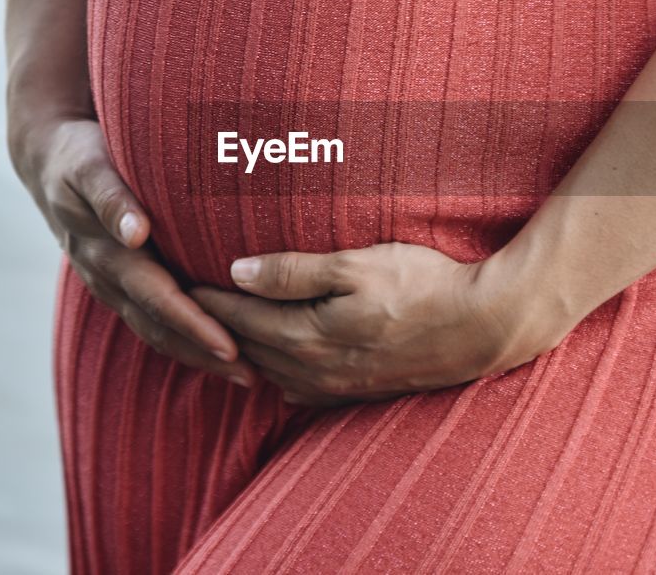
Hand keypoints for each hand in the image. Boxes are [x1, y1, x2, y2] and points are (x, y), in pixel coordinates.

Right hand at [9, 115, 257, 387]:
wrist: (47, 161)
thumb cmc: (78, 157)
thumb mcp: (89, 167)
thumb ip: (111, 197)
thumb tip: (135, 232)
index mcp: (106, 254)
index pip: (156, 298)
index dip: (193, 324)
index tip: (229, 347)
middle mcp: (108, 279)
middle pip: (159, 327)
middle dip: (204, 353)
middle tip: (251, 376)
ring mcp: (111, 287)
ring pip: (156, 331)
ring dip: (197, 355)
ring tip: (246, 375)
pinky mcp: (120, 285)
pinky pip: (153, 321)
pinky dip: (186, 339)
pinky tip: (220, 350)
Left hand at [190, 242, 563, 406]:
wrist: (483, 327)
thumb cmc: (423, 285)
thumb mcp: (357, 264)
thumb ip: (294, 270)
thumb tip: (237, 269)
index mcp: (307, 336)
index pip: (237, 318)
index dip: (204, 298)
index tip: (173, 277)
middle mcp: (313, 370)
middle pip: (245, 349)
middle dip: (211, 328)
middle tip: (180, 303)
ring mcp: (336, 386)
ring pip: (268, 371)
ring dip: (240, 351)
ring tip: (217, 329)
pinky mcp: (357, 391)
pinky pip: (298, 389)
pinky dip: (274, 371)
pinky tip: (272, 362)